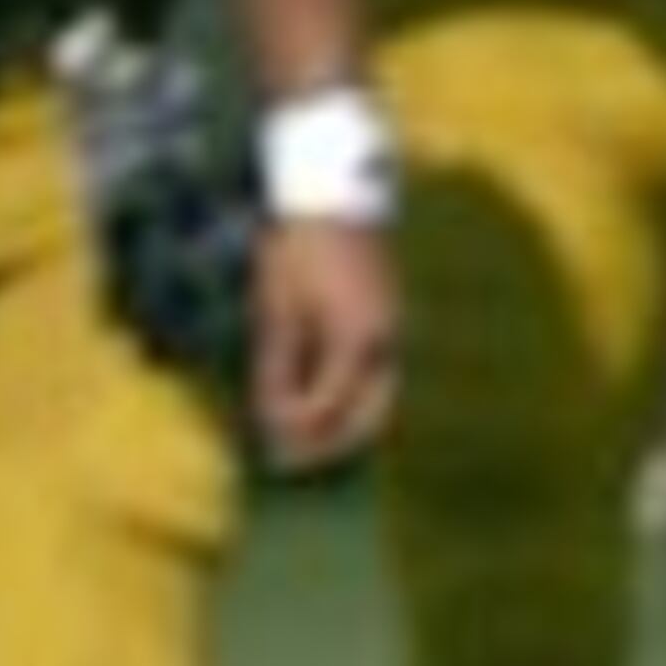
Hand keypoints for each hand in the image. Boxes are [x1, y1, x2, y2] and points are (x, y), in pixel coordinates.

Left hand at [245, 217, 399, 476]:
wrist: (333, 202)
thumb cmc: (296, 253)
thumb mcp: (276, 312)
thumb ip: (276, 370)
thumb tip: (273, 419)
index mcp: (354, 344)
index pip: (328, 410)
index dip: (298, 435)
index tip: (271, 454)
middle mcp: (385, 348)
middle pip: (367, 420)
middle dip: (331, 447)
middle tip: (294, 464)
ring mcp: (394, 336)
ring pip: (378, 403)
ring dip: (345, 429)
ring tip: (308, 441)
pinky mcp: (390, 326)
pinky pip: (377, 380)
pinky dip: (353, 402)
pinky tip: (323, 404)